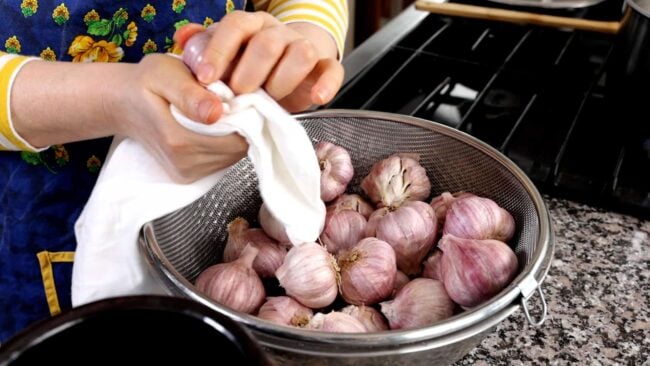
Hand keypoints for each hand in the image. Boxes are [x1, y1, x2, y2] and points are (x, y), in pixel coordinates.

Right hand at [106, 53, 246, 181]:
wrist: (122, 103)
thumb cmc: (145, 83)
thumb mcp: (164, 74)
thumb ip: (190, 94)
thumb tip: (217, 112)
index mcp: (180, 142)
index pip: (238, 140)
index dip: (246, 118)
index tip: (237, 98)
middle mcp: (185, 165)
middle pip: (238, 150)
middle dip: (241, 126)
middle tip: (226, 101)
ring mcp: (186, 174)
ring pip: (232, 156)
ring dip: (232, 135)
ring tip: (215, 112)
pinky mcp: (188, 176)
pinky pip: (220, 161)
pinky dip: (222, 143)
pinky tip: (209, 126)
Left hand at [174, 11, 343, 111]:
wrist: (287, 69)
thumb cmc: (248, 66)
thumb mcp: (222, 57)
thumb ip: (203, 48)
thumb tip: (183, 37)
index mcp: (251, 25)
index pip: (235, 26)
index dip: (219, 51)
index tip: (206, 79)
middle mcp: (278, 32)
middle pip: (267, 42)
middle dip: (250, 73)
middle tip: (239, 95)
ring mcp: (303, 48)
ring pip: (301, 53)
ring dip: (282, 80)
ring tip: (270, 99)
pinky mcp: (325, 67)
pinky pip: (332, 70)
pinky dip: (326, 84)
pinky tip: (315, 98)